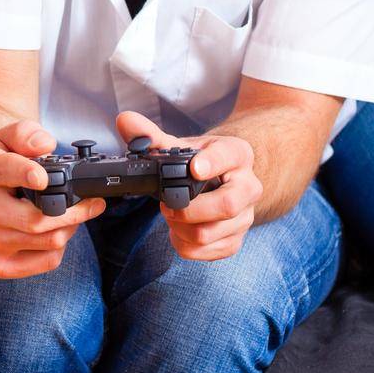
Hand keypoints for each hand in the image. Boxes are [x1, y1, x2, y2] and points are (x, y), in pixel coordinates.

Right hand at [0, 119, 105, 278]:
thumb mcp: (5, 139)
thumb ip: (25, 134)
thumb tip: (45, 146)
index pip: (5, 172)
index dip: (25, 175)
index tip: (43, 178)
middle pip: (36, 219)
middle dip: (74, 211)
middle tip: (92, 202)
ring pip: (47, 241)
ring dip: (70, 227)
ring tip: (74, 214)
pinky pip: (46, 261)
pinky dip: (60, 246)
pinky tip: (56, 231)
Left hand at [115, 111, 261, 260]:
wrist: (218, 179)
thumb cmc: (198, 161)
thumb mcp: (179, 145)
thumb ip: (151, 136)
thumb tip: (125, 121)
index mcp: (237, 154)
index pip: (229, 157)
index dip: (212, 163)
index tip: (194, 168)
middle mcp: (249, 186)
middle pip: (227, 205)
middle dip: (188, 209)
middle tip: (165, 204)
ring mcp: (245, 215)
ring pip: (212, 232)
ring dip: (181, 228)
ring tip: (170, 215)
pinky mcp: (235, 239)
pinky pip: (209, 251)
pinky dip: (185, 244)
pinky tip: (178, 230)